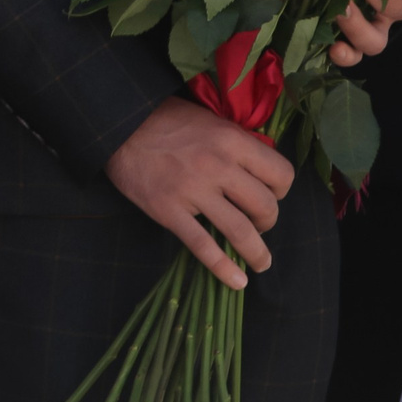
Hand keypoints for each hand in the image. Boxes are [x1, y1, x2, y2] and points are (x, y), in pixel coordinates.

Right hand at [105, 96, 293, 290]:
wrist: (120, 124)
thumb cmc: (167, 120)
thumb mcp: (211, 121)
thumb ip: (237, 145)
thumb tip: (262, 170)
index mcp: (232, 140)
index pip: (281, 175)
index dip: (281, 190)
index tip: (270, 195)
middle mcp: (218, 166)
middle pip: (265, 206)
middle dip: (268, 222)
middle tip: (259, 225)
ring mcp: (192, 191)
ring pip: (240, 231)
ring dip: (257, 253)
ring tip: (261, 263)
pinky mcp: (169, 210)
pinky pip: (202, 246)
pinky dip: (223, 268)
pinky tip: (236, 282)